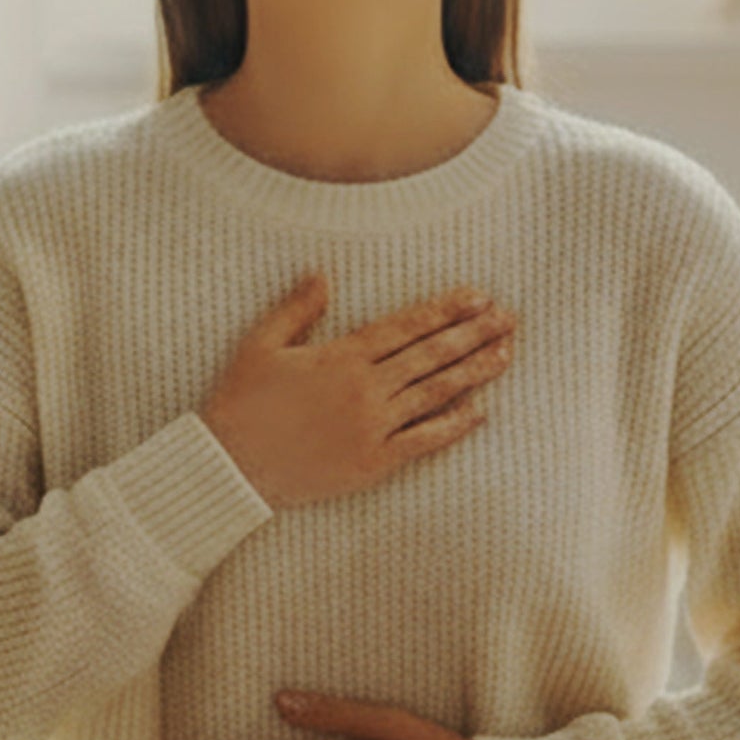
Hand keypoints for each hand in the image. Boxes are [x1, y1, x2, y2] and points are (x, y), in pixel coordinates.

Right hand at [196, 271, 518, 510]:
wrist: (230, 467)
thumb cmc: (241, 403)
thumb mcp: (260, 344)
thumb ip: (296, 308)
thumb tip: (323, 273)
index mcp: (341, 356)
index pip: (406, 326)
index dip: (445, 309)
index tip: (478, 296)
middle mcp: (365, 389)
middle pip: (431, 355)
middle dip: (473, 334)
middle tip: (509, 318)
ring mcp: (373, 427)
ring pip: (435, 393)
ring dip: (474, 372)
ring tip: (507, 353)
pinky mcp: (373, 463)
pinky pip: (423, 441)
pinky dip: (453, 425)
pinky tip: (480, 411)